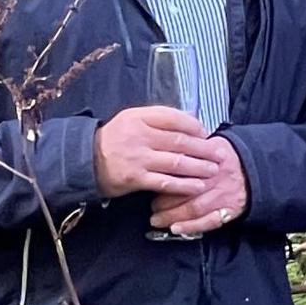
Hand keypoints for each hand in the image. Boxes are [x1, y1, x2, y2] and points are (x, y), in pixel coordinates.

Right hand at [94, 106, 216, 198]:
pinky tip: (198, 187)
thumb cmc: (115, 139)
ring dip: (198, 167)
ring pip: (176, 162)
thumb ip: (158, 118)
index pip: (173, 118)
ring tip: (213, 170)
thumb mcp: (131, 119)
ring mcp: (137, 158)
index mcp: (138, 117)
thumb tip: (190, 119)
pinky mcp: (135, 178)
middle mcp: (139, 136)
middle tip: (220, 153)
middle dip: (203, 148)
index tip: (206, 133)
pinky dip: (184, 185)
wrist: (85, 160)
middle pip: (179, 141)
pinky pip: (165, 182)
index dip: (194, 125)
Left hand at [149, 134, 249, 236]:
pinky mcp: (229, 210)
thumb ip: (191, 146)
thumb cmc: (228, 158)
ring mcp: (222, 196)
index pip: (182, 168)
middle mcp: (215, 178)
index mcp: (209, 159)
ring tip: (156, 219)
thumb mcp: (211, 143)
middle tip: (151, 206)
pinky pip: (209, 221)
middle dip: (163, 201)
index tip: (151, 183)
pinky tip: (177, 228)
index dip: (164, 178)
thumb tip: (164, 145)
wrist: (255, 171)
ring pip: (193, 208)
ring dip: (172, 216)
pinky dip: (192, 227)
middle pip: (185, 190)